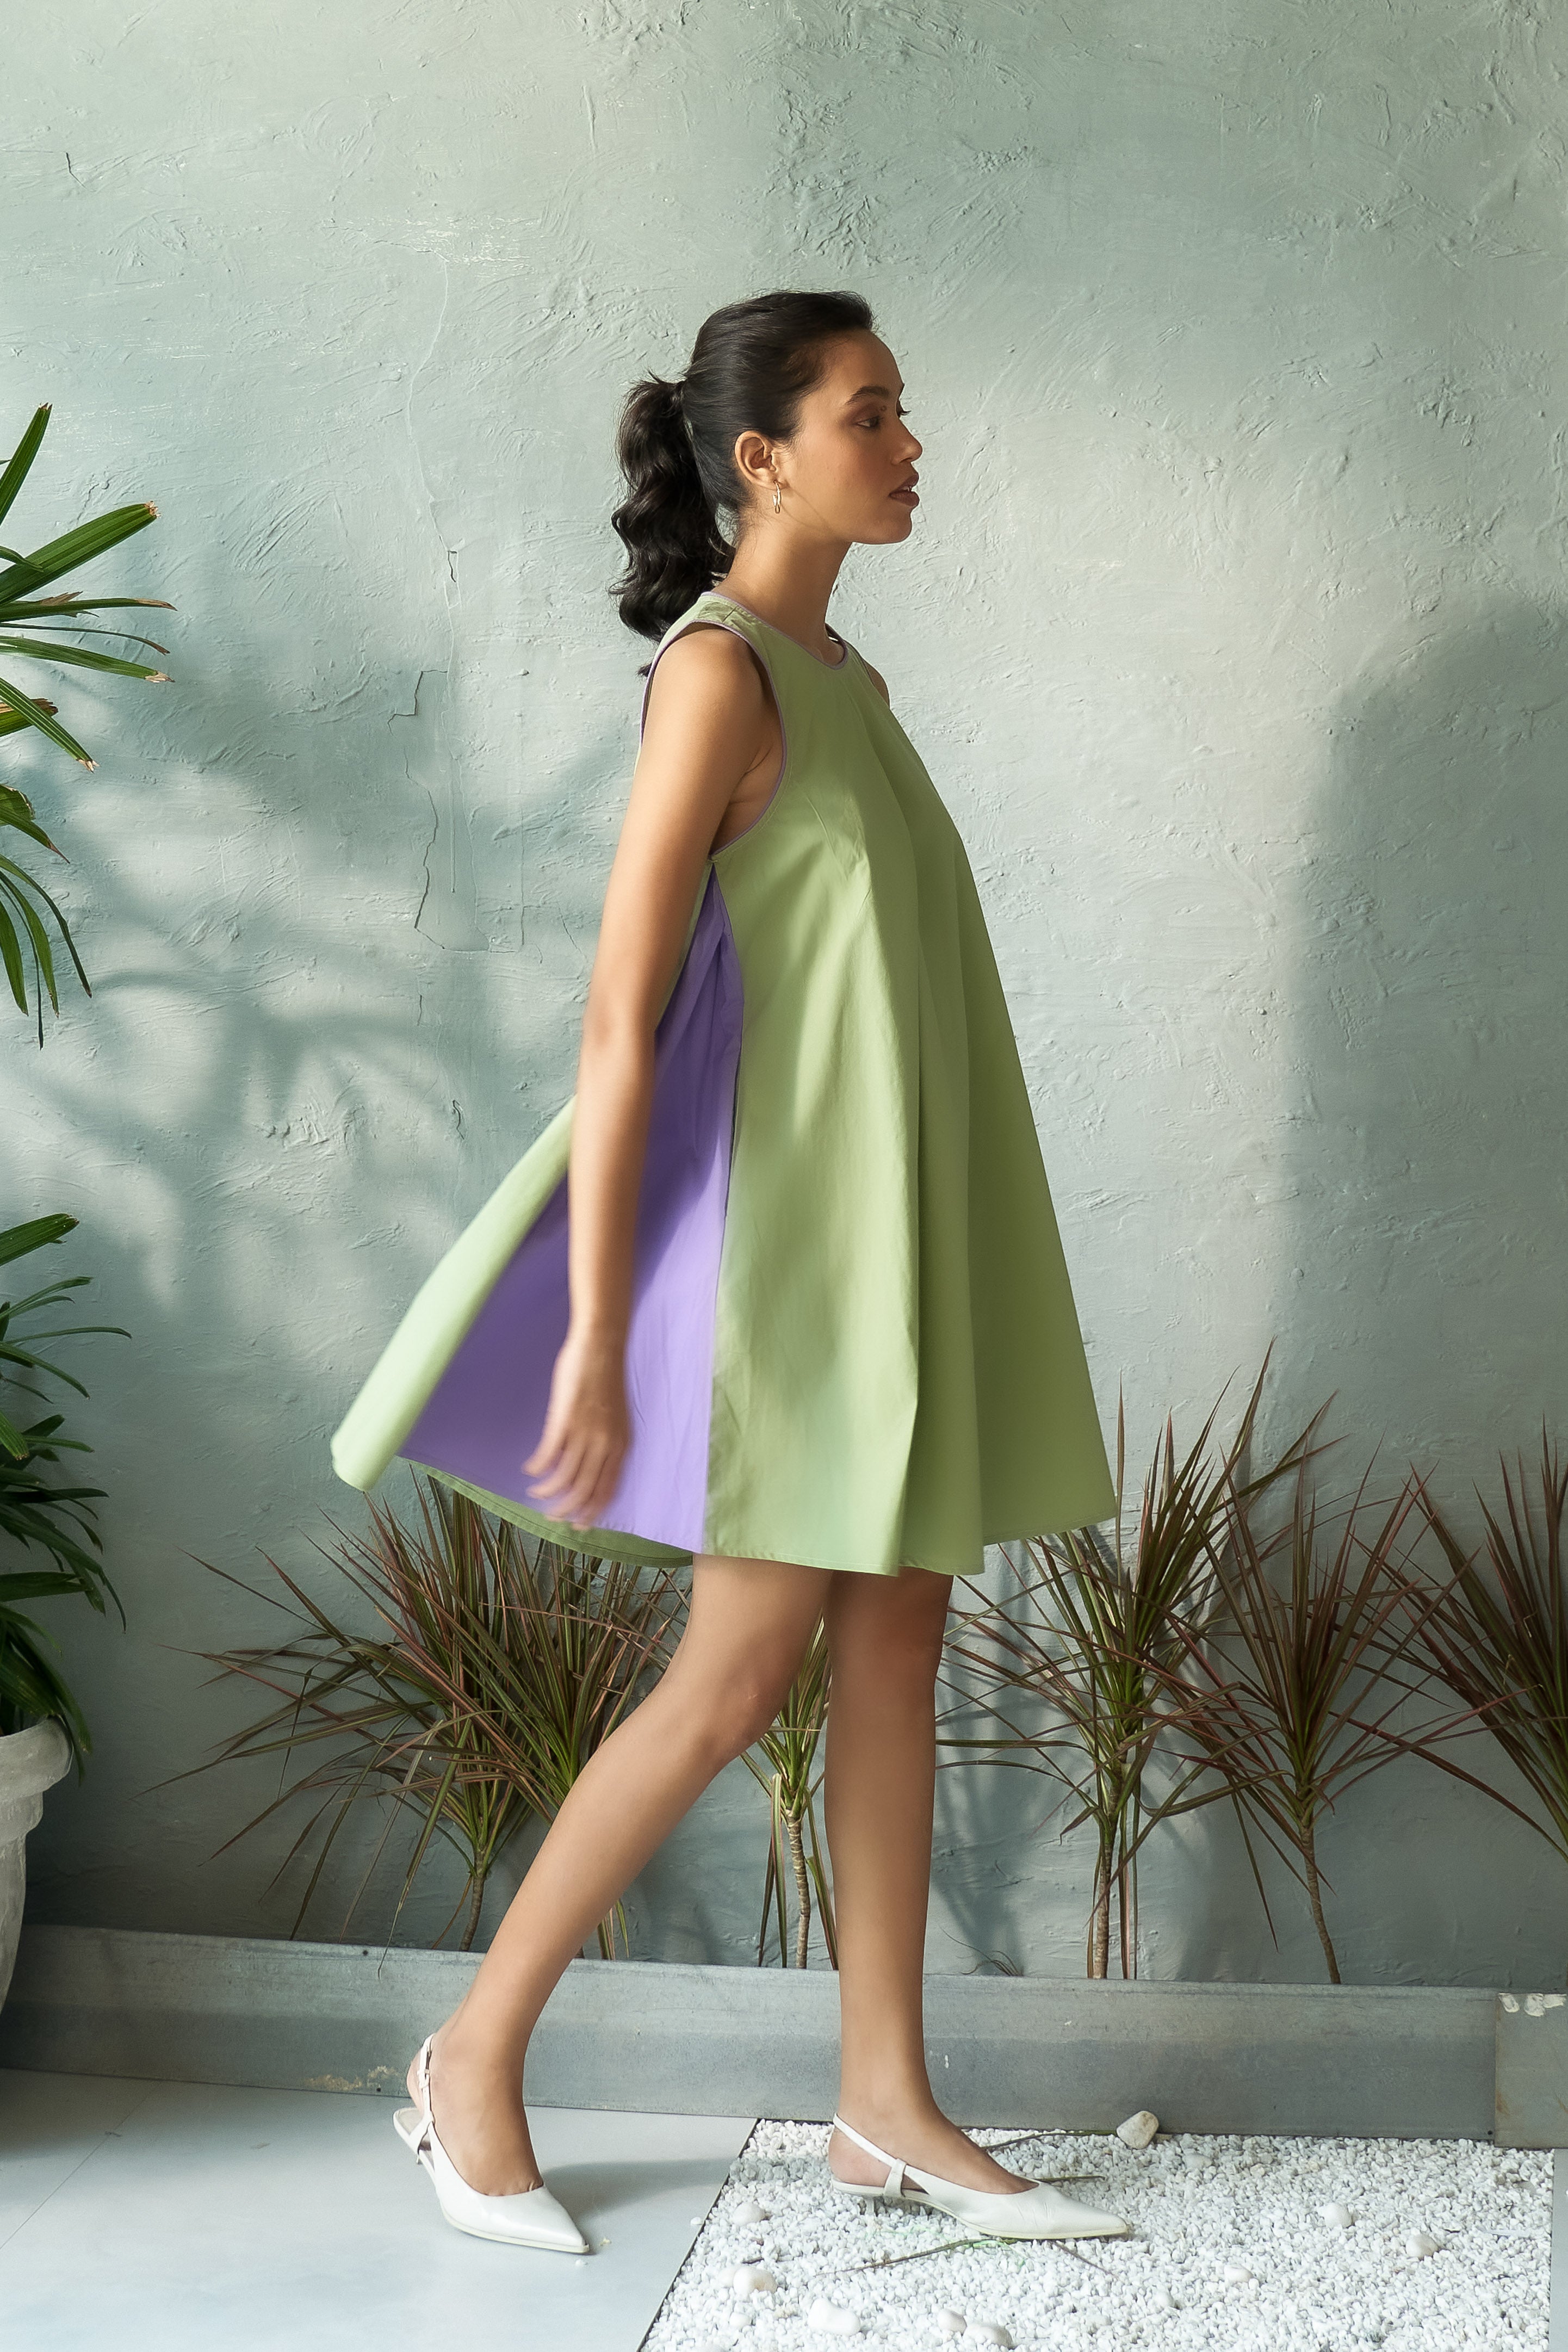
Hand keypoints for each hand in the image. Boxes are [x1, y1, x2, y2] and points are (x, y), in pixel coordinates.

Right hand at [522, 1323, 630, 1530]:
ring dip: (547, 1492)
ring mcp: (585, 1434)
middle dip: (567, 1511)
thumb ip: (605, 1443)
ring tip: (535, 1493)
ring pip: (565, 1479)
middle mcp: (606, 1445)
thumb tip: (587, 1465)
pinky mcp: (565, 1421)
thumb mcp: (615, 1418)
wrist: (601, 1346)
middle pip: (585, 1492)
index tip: (580, 1525)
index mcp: (621, 1446)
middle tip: (552, 1517)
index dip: (593, 1512)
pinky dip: (537, 1468)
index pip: (608, 1490)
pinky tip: (529, 1470)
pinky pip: (547, 1456)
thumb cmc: (606, 1379)